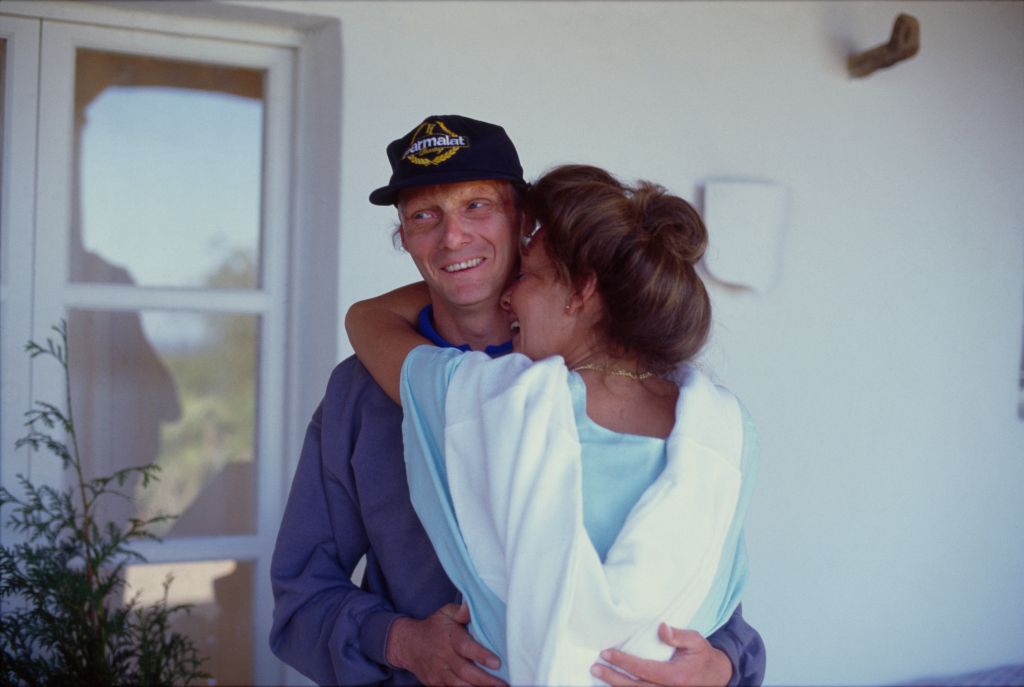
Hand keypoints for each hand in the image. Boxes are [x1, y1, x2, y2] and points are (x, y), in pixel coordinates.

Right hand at [386, 603, 504, 685]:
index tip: (497, 662)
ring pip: (459, 684)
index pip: (465, 647)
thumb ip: (461, 611)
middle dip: (485, 680)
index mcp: (448, 637)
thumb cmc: (434, 627)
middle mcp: (443, 656)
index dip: (481, 655)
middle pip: (465, 671)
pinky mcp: (436, 683)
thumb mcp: (446, 613)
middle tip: (503, 684)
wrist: (409, 644)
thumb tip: (471, 606)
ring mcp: (439, 672)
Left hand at [591, 623, 732, 686]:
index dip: (623, 662)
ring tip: (599, 675)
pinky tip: (613, 683)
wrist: (715, 675)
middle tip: (595, 668)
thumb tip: (661, 628)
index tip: (606, 653)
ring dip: (615, 686)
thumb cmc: (702, 656)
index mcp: (675, 677)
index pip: (643, 670)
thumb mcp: (696, 640)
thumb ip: (678, 635)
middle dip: (612, 678)